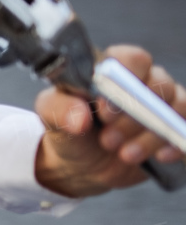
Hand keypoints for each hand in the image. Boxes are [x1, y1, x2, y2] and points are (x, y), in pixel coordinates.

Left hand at [34, 45, 185, 197]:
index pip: (133, 58)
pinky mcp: (174, 129)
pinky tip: (157, 157)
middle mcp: (142, 82)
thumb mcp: (51, 117)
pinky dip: (175, 144)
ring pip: (176, 108)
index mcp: (112, 69)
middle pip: (160, 84)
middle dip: (135, 116)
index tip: (104, 109)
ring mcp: (162, 106)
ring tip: (124, 154)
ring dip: (151, 135)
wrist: (79, 166)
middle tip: (108, 139)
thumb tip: (81, 117)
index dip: (125, 80)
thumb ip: (58, 109)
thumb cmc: (67, 130)